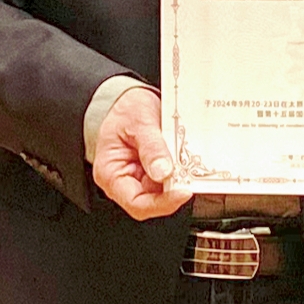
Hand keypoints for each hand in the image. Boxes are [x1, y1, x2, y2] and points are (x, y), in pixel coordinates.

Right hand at [93, 88, 189, 220]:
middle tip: (192, 176)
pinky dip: (181, 172)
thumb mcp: (139, 121)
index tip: (183, 191)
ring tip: (192, 164)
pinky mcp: (155, 172)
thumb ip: (151, 147)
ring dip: (180, 181)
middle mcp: (125, 181)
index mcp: (111, 173)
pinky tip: (189, 161)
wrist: (128, 99)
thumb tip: (163, 172)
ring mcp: (141, 177)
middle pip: (153, 200)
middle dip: (174, 191)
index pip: (136, 203)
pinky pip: (170, 179)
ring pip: (165, 191)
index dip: (161, 203)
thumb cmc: (124, 109)